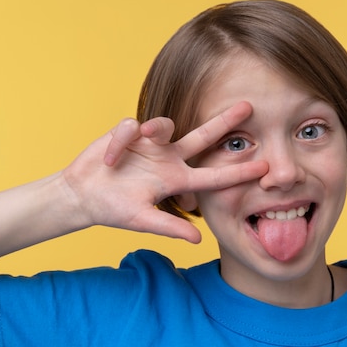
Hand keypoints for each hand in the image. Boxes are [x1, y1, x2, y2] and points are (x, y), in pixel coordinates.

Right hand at [62, 102, 267, 242]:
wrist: (82, 196)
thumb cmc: (113, 209)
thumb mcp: (142, 220)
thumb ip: (170, 227)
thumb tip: (199, 239)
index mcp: (176, 180)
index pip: (213, 176)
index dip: (237, 173)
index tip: (264, 168)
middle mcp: (168, 158)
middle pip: (202, 137)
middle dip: (224, 122)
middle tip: (249, 107)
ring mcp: (149, 144)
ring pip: (165, 125)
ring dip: (156, 128)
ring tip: (143, 136)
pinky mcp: (127, 133)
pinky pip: (130, 128)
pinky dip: (120, 142)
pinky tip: (109, 158)